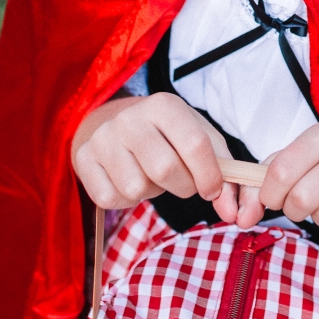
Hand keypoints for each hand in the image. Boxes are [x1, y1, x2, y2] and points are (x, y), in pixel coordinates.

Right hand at [72, 93, 239, 220]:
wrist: (121, 124)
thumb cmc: (170, 136)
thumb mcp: (201, 141)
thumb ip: (226, 177)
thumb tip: (233, 213)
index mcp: (164, 105)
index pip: (195, 145)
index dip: (210, 176)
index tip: (213, 189)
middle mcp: (129, 117)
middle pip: (164, 169)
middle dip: (182, 186)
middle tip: (182, 181)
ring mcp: (103, 137)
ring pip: (136, 188)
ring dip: (152, 192)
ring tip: (151, 175)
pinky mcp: (85, 159)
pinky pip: (111, 198)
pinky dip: (126, 200)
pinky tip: (129, 179)